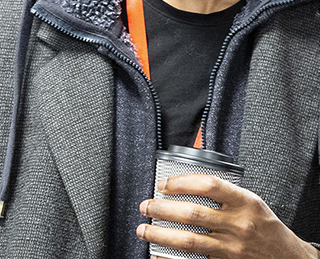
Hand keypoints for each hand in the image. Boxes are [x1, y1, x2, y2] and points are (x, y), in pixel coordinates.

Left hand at [137, 173, 318, 257]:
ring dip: (161, 234)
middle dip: (162, 209)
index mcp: (245, 203)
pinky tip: (159, 255)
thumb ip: (224, 193)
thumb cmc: (266, 227)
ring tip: (145, 229)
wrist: (289, 258)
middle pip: (193, 214)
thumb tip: (184, 183)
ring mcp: (232, 247)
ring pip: (189, 240)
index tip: (163, 184)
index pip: (209, 185)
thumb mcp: (252, 202)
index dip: (181, 182)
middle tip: (146, 206)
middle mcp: (238, 225)